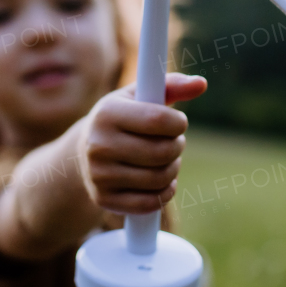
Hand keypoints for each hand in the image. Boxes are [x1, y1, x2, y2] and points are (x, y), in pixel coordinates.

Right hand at [77, 73, 207, 214]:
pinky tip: (161, 181)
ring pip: (160, 178)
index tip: (177, 122)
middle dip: (177, 146)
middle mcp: (98, 145)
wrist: (84, 151)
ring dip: (173, 168)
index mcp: (106, 113)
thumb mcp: (140, 95)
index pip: (158, 120)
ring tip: (165, 159)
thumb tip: (201, 83)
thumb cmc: (122, 117)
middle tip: (173, 141)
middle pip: (163, 152)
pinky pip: (150, 202)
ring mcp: (99, 175)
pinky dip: (164, 192)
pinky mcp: (104, 199)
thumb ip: (172, 86)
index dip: (178, 122)